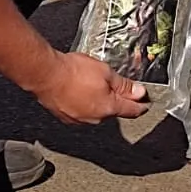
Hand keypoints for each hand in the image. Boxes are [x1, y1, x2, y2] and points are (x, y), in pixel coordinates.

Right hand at [34, 51, 148, 124]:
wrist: (45, 75)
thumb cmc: (73, 71)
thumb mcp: (106, 72)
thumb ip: (124, 85)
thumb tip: (139, 93)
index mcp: (108, 108)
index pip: (131, 111)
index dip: (141, 106)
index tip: (145, 103)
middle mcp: (95, 118)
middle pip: (113, 110)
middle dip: (116, 99)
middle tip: (113, 84)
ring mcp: (79, 120)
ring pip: (96, 111)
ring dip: (97, 100)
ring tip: (90, 82)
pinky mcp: (65, 117)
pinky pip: (81, 111)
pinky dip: (83, 102)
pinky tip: (78, 89)